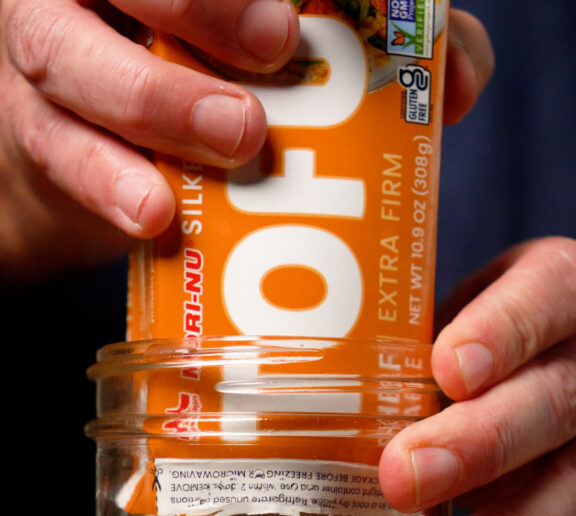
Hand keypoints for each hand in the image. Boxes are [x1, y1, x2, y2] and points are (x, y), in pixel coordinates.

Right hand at [0, 3, 492, 276]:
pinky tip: (157, 215)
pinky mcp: (37, 138)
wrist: (109, 167)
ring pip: (68, 56)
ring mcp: (51, 53)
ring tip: (237, 138)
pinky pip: (58, 153)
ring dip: (157, 98)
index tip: (306, 3)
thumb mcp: (289, 59)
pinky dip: (108, 184)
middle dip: (201, 0)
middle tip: (279, 43)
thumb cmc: (214, 91)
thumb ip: (376, 50)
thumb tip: (454, 84)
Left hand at [379, 238, 575, 515]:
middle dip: (481, 444)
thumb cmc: (468, 351)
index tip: (446, 369)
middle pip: (557, 403)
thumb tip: (281, 387)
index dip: (503, 331)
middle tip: (402, 479)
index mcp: (560, 296)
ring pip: (573, 495)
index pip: (546, 298)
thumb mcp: (447, 318)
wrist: (530, 383)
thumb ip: (401, 344)